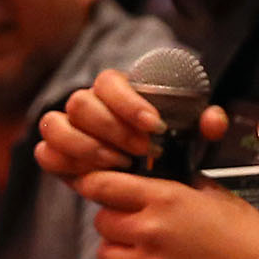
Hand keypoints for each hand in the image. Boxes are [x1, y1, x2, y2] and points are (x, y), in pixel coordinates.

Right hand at [37, 69, 230, 183]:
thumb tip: (213, 120)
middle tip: (141, 153)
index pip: (108, 81)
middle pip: (80, 102)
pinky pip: (45, 153)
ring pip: (55, 124)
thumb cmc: (165, 148)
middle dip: (112, 129)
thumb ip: (205, 125)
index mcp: (115, 91)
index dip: (128, 103)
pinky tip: (91, 176)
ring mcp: (66, 129)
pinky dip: (63, 163)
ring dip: (85, 147)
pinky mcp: (56, 156)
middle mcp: (86, 105)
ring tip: (118, 165)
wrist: (147, 176)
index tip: (154, 126)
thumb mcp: (191, 137)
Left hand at [78, 169, 258, 258]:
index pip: (105, 186)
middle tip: (127, 226)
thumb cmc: (247, 231)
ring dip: (114, 253)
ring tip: (130, 254)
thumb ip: (180, 184)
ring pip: (104, 256)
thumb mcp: (214, 194)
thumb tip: (156, 180)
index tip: (95, 188)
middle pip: (101, 222)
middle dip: (111, 221)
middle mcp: (150, 230)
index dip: (95, 185)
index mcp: (164, 198)